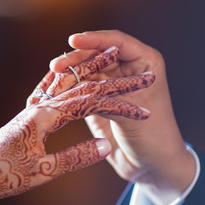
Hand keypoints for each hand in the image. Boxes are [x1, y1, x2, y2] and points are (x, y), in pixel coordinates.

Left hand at [0, 73, 153, 204]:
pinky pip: (56, 94)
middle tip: (145, 73)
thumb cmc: (1, 176)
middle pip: (83, 86)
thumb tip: (106, 145)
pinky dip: (74, 83)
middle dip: (116, 80)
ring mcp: (33, 110)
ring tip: (118, 57)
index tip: (147, 106)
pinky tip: (80, 78)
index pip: (90, 103)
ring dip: (96, 71)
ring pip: (69, 85)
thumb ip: (74, 157)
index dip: (120, 103)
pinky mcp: (28, 117)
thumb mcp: (40, 172)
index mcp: (43, 117)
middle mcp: (39, 107)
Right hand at [51, 30, 196, 204]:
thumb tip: (74, 89)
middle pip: (96, 54)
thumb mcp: (128, 114)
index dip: (94, 38)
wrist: (151, 165)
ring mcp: (111, 84)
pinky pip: (78, 88)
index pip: (117, 42)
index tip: (73, 40)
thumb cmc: (153, 136)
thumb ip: (102, 100)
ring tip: (51, 81)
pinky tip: (51, 91)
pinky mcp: (97, 100)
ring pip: (84, 71)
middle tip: (55, 67)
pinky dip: (65, 88)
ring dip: (67, 74)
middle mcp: (127, 69)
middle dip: (74, 59)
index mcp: (145, 63)